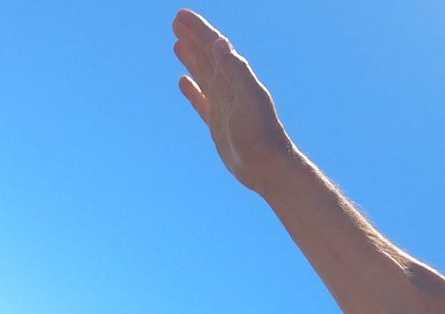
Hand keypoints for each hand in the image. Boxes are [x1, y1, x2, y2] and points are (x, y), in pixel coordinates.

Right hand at [172, 9, 294, 192]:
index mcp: (235, 77)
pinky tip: (183, 81)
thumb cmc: (261, 134)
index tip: (181, 15)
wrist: (267, 167)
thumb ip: (236, 70)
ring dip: (192, 58)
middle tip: (177, 21)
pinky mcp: (218, 123)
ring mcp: (223, 105)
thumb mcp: (249, 98)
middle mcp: (229, 87)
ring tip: (178, 43)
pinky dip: (192, 89)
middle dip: (193, 37)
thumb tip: (220, 43)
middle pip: (207, 56)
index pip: (214, 46)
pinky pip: (201, 100)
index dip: (199, 29)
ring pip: (203, 74)